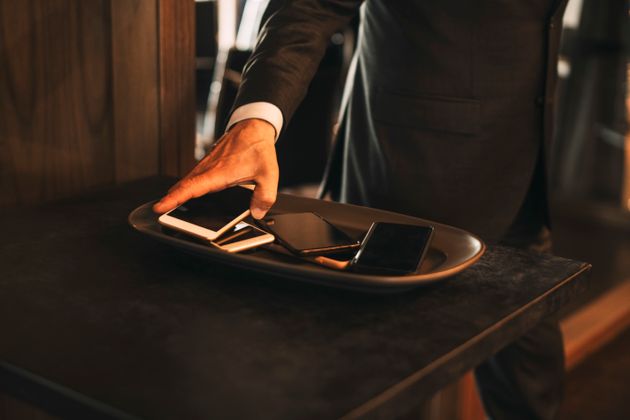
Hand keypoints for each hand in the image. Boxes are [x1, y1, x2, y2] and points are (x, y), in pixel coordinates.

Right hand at [152, 119, 278, 218]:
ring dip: (178, 191)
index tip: (161, 206)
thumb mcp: (269, 173)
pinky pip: (195, 176)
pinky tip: (187, 192)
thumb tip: (258, 212)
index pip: (193, 187)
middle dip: (171, 198)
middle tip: (160, 211)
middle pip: (185, 185)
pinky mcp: (210, 163)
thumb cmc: (258, 147)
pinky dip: (187, 185)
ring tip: (169, 205)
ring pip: (189, 180)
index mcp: (220, 172)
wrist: (254, 127)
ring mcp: (208, 165)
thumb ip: (265, 196)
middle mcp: (210, 168)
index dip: (175, 198)